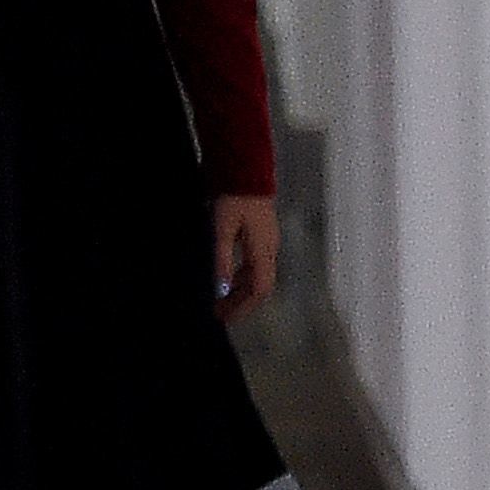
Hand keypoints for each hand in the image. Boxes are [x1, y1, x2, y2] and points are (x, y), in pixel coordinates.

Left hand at [212, 194, 281, 325]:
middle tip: (221, 313)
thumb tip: (220, 287)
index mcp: (263, 250)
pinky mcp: (262, 234)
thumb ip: (222, 259)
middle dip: (241, 303)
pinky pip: (254, 264)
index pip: (259, 289)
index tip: (227, 318)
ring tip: (221, 300)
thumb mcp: (222, 228)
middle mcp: (269, 249)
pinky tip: (227, 278)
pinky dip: (241, 276)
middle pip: (259, 286)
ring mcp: (268, 241)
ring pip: (257, 275)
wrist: (246, 170)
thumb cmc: (234, 197)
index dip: (244, 307)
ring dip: (240, 290)